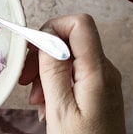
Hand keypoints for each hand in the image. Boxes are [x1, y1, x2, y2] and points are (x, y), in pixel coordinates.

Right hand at [17, 13, 125, 133]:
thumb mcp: (60, 109)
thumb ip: (53, 71)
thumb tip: (47, 37)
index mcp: (97, 70)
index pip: (80, 24)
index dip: (53, 28)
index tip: (33, 50)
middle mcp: (105, 69)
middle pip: (71, 40)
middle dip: (44, 56)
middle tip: (28, 82)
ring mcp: (103, 78)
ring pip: (70, 58)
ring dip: (47, 74)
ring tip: (38, 102)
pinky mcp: (99, 88)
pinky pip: (74, 74)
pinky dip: (57, 85)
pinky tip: (49, 106)